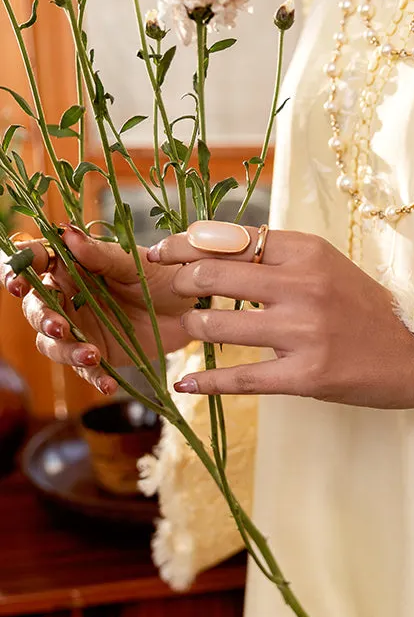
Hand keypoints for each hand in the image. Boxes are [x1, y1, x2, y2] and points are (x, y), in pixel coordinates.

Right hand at [0, 224, 195, 394]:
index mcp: (71, 267)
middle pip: (36, 308)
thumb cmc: (161, 276)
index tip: (19, 282)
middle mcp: (68, 298)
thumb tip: (67, 233)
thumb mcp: (134, 263)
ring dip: (66, 351)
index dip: (19, 271)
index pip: (34, 265)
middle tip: (58, 326)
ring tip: (91, 355)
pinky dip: (93, 377)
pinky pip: (85, 370)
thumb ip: (101, 254)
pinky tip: (107, 384)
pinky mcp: (97, 355)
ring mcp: (80, 329)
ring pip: (52, 343)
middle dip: (41, 318)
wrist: (190, 310)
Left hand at [150, 227, 413, 408]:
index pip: (229, 238)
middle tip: (168, 292)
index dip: (185, 243)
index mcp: (307, 251)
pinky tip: (186, 383)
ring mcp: (303, 332)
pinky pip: (240, 378)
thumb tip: (211, 246)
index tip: (160, 251)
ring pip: (218, 325)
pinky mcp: (306, 375)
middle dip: (180, 283)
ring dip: (193, 329)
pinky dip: (206, 381)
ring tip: (188, 331)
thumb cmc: (365, 309)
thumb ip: (276, 256)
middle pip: (213, 274)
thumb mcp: (326, 266)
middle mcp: (303, 286)